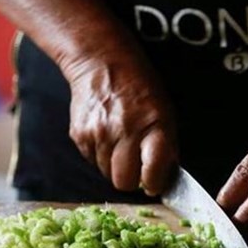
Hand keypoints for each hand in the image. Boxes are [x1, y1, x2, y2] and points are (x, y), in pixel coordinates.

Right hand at [65, 53, 177, 195]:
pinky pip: (92, 161)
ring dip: (115, 166)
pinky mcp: (80, 136)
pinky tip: (107, 136)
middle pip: (124, 182)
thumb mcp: (165, 111)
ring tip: (121, 144)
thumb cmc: (139, 87)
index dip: (155, 183)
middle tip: (136, 168)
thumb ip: (167, 145)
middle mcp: (124, 132)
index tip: (155, 183)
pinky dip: (100, 155)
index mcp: (153, 126)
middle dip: (131, 180)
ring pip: (106, 174)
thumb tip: (165, 176)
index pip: (152, 172)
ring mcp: (99, 135)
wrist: (102, 63)